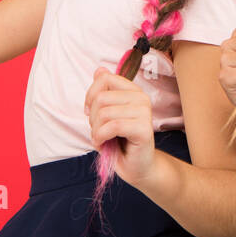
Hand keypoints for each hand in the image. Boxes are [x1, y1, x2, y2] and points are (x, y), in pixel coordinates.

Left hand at [85, 67, 156, 184]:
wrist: (135, 167)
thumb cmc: (119, 141)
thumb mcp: (106, 114)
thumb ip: (103, 92)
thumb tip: (99, 69)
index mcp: (133, 91)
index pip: (105, 79)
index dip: (90, 96)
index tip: (90, 112)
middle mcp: (142, 98)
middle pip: (101, 97)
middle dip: (92, 118)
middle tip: (99, 131)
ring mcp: (145, 113)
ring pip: (105, 113)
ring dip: (96, 130)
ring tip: (102, 138)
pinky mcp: (144, 129)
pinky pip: (113, 126)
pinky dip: (101, 137)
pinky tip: (103, 143)